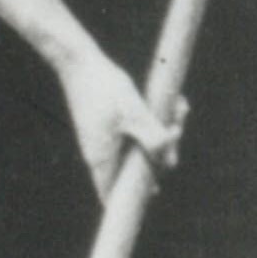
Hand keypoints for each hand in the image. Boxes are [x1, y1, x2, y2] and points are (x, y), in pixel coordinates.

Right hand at [56, 46, 177, 200]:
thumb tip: (170, 162)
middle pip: (133, 167)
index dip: (132, 198)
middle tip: (176, 129)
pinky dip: (149, 121)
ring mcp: (101, 137)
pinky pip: (132, 130)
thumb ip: (153, 138)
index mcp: (102, 159)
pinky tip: (169, 103)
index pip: (113, 194)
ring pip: (136, 144)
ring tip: (178, 109)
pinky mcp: (105, 123)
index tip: (153, 191)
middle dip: (160, 153)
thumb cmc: (104, 88)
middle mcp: (100, 152)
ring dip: (159, 132)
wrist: (78, 60)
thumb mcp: (134, 114)